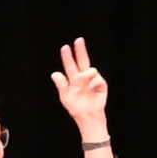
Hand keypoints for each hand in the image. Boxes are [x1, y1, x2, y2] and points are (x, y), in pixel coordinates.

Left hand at [49, 35, 111, 151]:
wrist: (88, 117)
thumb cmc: (76, 108)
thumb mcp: (65, 97)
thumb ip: (61, 84)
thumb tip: (54, 73)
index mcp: (74, 79)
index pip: (71, 65)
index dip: (68, 57)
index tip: (65, 47)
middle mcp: (84, 78)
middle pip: (82, 61)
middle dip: (81, 50)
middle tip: (78, 40)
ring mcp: (93, 80)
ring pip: (90, 69)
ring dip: (85, 75)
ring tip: (82, 83)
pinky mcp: (102, 84)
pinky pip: (97, 79)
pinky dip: (93, 84)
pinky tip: (92, 90)